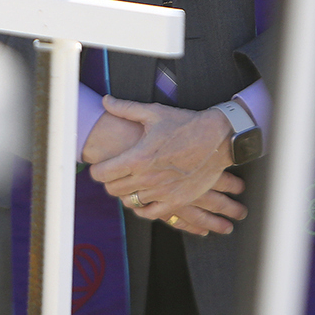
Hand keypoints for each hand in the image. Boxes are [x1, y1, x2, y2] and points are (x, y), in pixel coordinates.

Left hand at [88, 96, 246, 235]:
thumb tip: (106, 100)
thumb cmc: (185, 124)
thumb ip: (126, 108)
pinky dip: (142, 208)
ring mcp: (163, 191)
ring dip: (126, 193)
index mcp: (138, 157)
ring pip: (131, 202)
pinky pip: (150, 213)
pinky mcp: (177, 200)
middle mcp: (148, 178)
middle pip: (113, 189)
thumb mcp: (154, 113)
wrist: (217, 138)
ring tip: (128, 184)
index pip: (103, 173)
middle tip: (113, 174)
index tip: (98, 167)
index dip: (97, 170)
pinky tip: (142, 199)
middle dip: (110, 182)